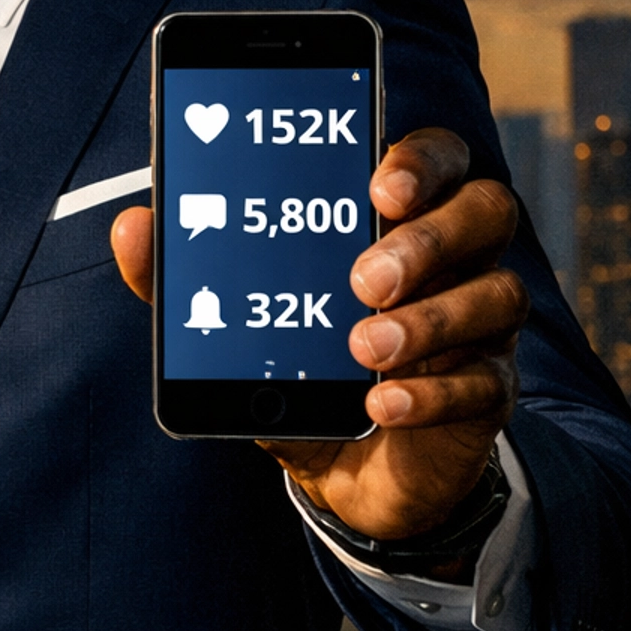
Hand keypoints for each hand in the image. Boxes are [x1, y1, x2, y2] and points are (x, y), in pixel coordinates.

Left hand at [110, 128, 526, 544]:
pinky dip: (432, 393)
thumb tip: (131, 226)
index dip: (421, 159)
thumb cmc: (299, 370)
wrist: (343, 473)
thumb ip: (186, 278)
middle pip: (488, 209)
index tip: (378, 186)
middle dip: (428, 238)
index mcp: (401, 219)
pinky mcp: (486, 394)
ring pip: (498, 294)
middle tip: (363, 279)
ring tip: (362, 350)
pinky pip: (486, 383)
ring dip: (429, 320)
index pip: (439, 157)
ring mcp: (480, 327)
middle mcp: (456, 261)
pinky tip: (381, 407)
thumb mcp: (238, 328)